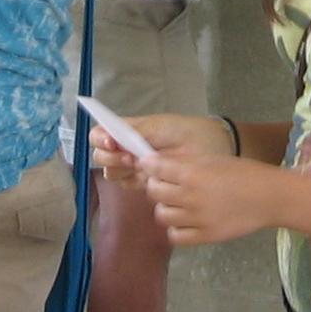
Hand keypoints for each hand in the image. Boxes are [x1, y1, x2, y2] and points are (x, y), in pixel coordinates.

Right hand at [88, 111, 225, 187]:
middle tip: (131, 159)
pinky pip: (127, 185)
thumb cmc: (185, 131)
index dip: (100, 139)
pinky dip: (132, 183)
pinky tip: (145, 179)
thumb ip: (134, 132)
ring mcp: (133, 166)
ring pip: (111, 172)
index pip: (100, 134)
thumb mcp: (160, 127)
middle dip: (110, 158)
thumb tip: (112, 138)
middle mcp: (125, 147)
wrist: (210, 149)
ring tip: (141, 168)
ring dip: (120, 171)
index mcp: (127, 130)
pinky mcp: (144, 182)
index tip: (112, 143)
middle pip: (101, 156)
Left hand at [143, 153, 283, 245]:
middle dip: (156, 186)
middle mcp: (190, 196)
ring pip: (161, 215)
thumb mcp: (212, 159)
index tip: (151, 166)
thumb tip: (155, 162)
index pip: (154, 169)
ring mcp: (196, 218)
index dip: (149, 166)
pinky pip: (175, 236)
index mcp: (192, 172)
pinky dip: (176, 228)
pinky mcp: (205, 236)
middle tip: (167, 185)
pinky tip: (186, 221)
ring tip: (178, 204)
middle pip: (153, 192)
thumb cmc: (243, 172)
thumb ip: (184, 162)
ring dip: (166, 207)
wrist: (269, 197)